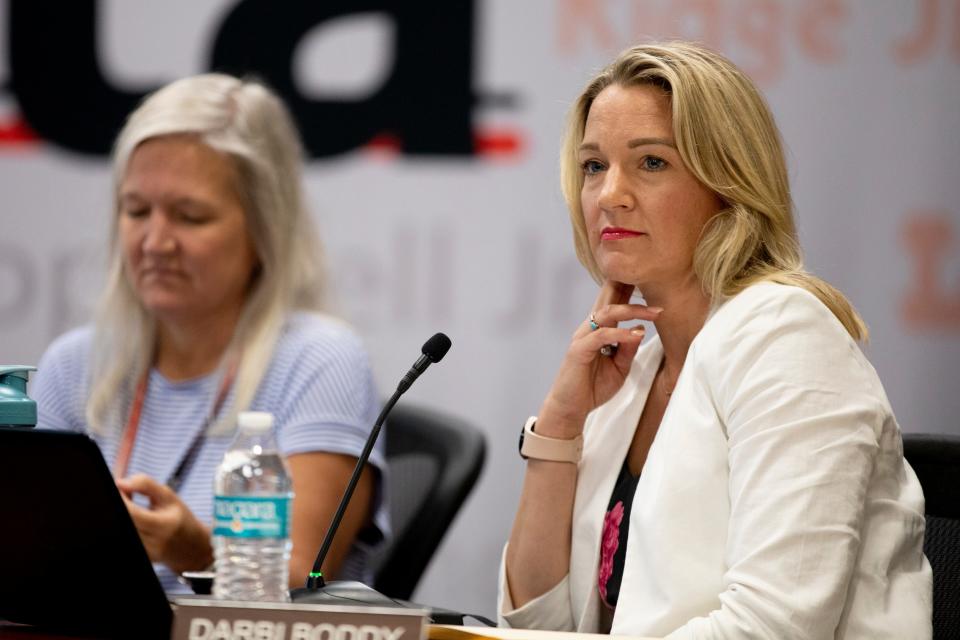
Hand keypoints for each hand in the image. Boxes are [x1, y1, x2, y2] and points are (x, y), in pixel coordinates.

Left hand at [117, 473, 212, 574]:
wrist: (191, 548)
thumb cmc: (180, 518)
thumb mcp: (170, 497)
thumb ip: (146, 485)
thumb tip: (121, 483)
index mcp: (162, 526)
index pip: (131, 513)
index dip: (121, 499)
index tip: (120, 487)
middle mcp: (152, 543)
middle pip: (125, 520)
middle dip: (122, 504)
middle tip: (125, 494)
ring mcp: (145, 552)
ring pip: (125, 526)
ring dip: (125, 513)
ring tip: (133, 506)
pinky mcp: (141, 555)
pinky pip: (129, 534)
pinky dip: (129, 522)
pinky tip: (136, 519)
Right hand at [538, 280, 660, 436]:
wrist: (571, 408)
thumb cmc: (593, 387)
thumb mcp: (620, 367)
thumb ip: (628, 348)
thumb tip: (640, 328)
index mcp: (599, 330)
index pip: (613, 303)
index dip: (628, 289)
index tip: (650, 280)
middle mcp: (589, 328)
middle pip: (607, 299)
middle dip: (627, 286)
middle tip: (651, 278)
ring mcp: (583, 337)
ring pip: (606, 313)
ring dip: (632, 310)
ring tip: (654, 313)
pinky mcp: (578, 350)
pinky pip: (601, 335)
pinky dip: (620, 334)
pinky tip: (637, 335)